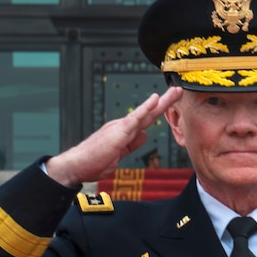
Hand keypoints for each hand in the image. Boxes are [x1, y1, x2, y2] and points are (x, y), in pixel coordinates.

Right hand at [44, 86, 182, 186]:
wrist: (76, 165)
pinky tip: (155, 99)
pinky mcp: (118, 131)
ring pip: (146, 112)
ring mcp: (121, 127)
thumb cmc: (94, 162)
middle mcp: (123, 125)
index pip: (146, 120)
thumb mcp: (119, 154)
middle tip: (179, 90)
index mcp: (124, 131)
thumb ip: (132, 144)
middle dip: (166, 102)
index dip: (159, 111)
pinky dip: (146, 108)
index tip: (171, 103)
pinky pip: (135, 117)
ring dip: (162, 101)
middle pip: (149, 112)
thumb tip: (144, 135)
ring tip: (175, 91)